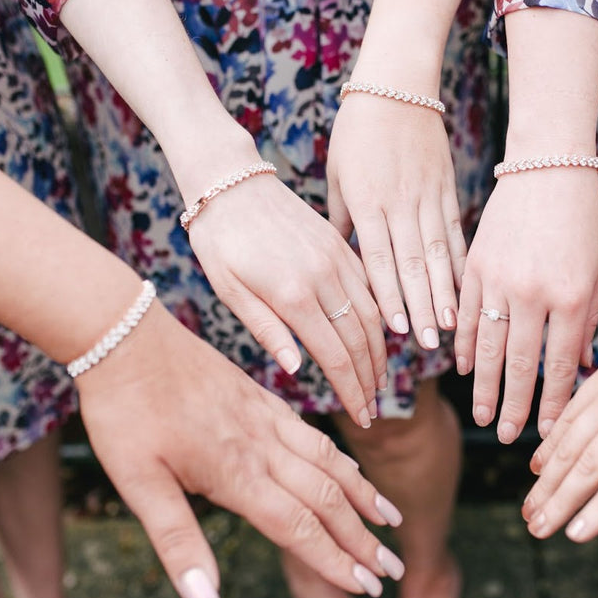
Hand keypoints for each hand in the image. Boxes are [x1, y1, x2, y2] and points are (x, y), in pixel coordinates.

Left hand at [76, 302, 404, 597]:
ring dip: (361, 494)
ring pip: (329, 460)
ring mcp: (265, 416)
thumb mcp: (138, 483)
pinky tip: (345, 466)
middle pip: (326, 498)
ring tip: (388, 519)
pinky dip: (339, 457)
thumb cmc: (126, 411)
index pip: (299, 526)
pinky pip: (311, 432)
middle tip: (390, 567)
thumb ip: (177, 543)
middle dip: (361, 537)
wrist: (126, 334)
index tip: (366, 585)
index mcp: (237, 472)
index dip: (334, 560)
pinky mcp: (259, 396)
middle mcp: (262, 444)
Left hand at [188, 174, 387, 427]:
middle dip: (370, 379)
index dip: (352, 391)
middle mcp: (324, 276)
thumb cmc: (219, 239)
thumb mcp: (229, 290)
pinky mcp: (340, 243)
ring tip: (376, 379)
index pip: (335, 356)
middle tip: (372, 409)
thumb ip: (266, 330)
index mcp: (293, 294)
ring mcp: (337, 257)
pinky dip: (379, 317)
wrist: (230, 181)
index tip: (362, 417)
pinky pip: (370, 287)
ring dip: (379, 351)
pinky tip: (375, 336)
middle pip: (361, 339)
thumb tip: (298, 369)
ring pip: (373, 314)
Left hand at [327, 92, 465, 350]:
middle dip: (422, 307)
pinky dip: (460, 262)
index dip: (391, 296)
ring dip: (445, 292)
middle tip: (431, 345)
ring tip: (451, 326)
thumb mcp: (336, 174)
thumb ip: (340, 219)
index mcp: (367, 202)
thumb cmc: (355, 130)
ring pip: (438, 253)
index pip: (379, 259)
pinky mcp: (446, 188)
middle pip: (413, 265)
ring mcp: (427, 196)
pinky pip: (454, 232)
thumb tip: (339, 260)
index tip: (399, 331)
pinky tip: (467, 288)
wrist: (396, 84)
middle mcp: (400, 204)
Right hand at [453, 170, 597, 443]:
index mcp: (571, 295)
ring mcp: (499, 279)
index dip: (553, 402)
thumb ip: (587, 318)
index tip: (548, 431)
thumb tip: (580, 365)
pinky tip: (465, 368)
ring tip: (484, 416)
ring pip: (487, 346)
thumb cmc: (583, 218)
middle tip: (508, 438)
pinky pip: (465, 315)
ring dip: (485, 386)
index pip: (560, 363)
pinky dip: (465, 345)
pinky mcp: (475, 265)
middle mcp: (533, 292)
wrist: (547, 165)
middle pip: (519, 364)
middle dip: (514, 406)